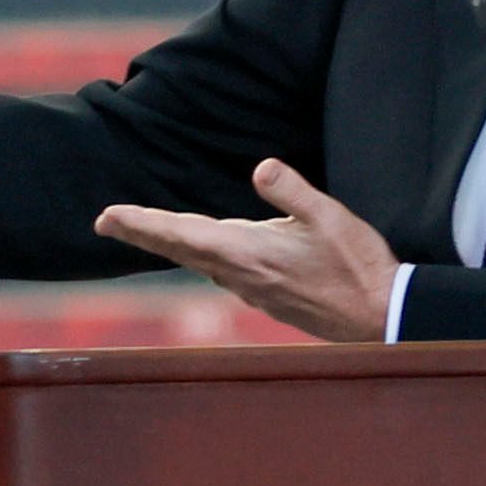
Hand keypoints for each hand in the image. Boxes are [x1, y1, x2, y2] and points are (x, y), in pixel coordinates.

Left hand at [95, 159, 401, 342]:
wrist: (380, 317)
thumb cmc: (358, 266)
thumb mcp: (329, 217)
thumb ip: (291, 191)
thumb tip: (260, 168)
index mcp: (248, 253)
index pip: (182, 233)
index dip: (142, 224)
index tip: (107, 218)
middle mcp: (241, 275)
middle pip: (180, 249)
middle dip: (142, 233)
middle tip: (105, 221)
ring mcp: (252, 290)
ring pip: (199, 262)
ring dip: (168, 245)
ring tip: (143, 230)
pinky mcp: (267, 298)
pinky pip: (222, 272)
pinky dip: (199, 257)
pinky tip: (200, 252)